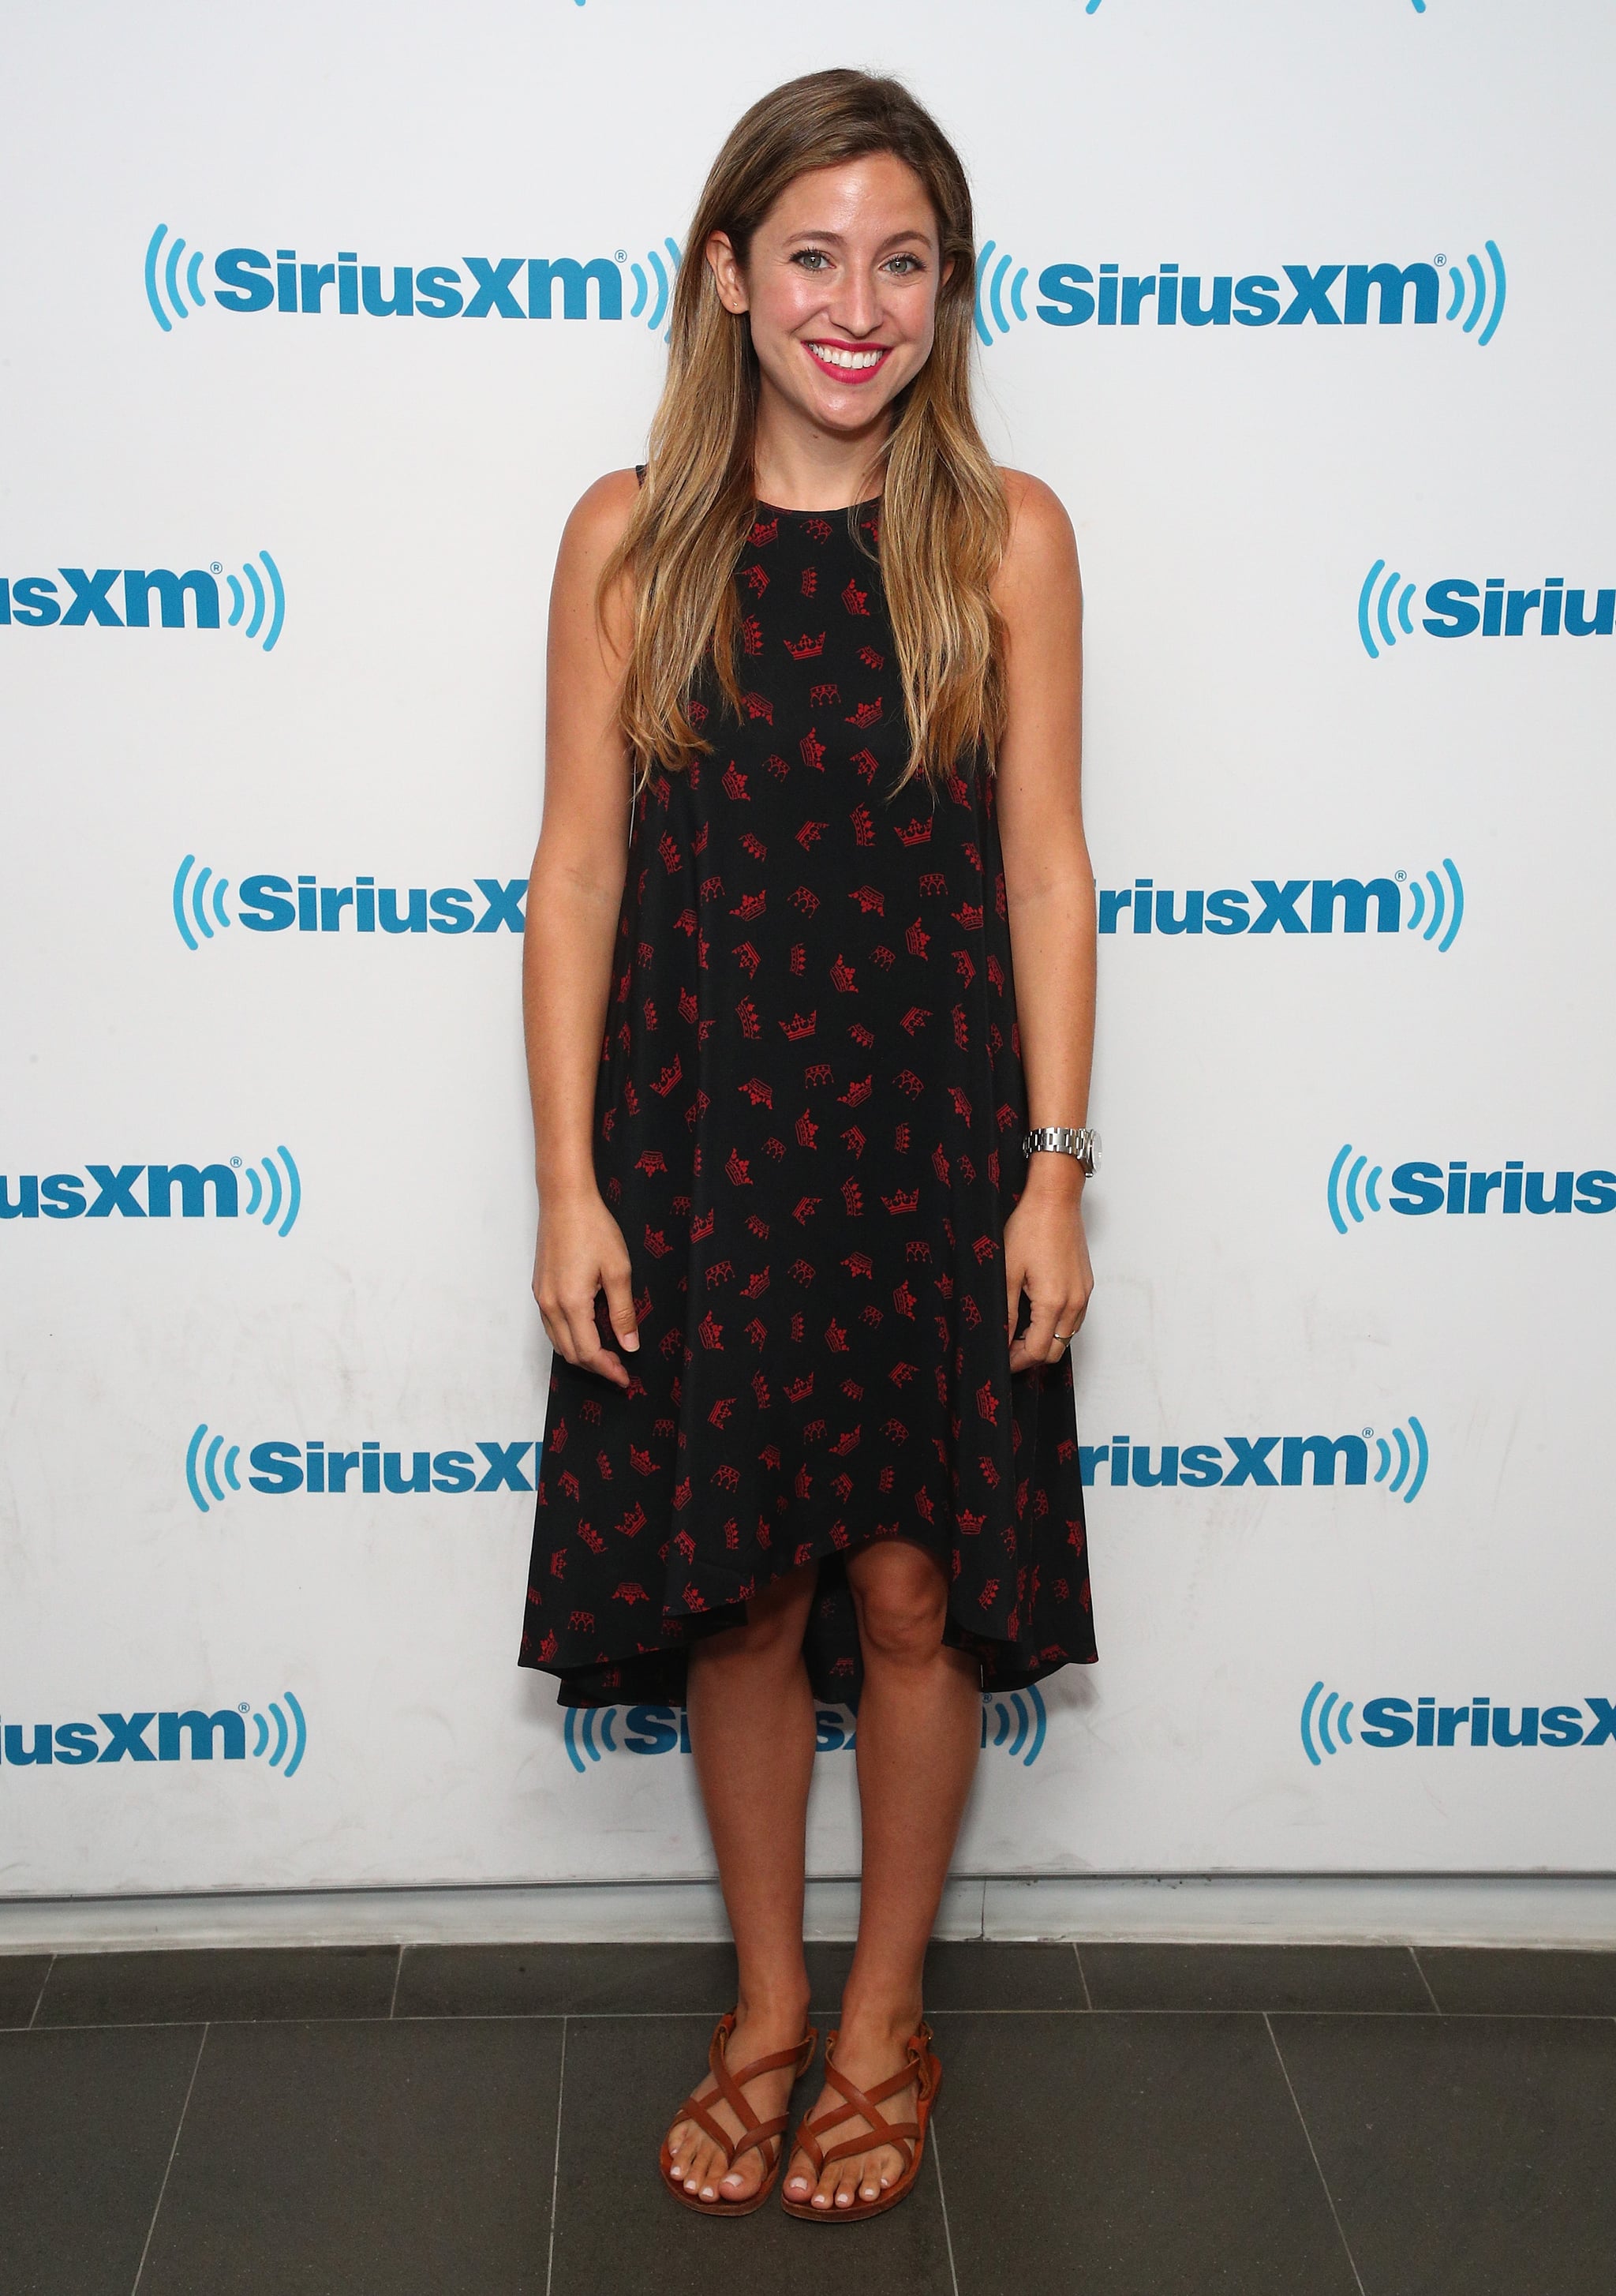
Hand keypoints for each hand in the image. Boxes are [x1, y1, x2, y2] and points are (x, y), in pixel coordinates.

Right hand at [532, 1188, 639, 1388]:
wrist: (565, 1200)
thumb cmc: (593, 1228)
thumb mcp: (618, 1270)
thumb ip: (623, 1312)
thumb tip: (630, 1345)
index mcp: (571, 1303)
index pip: (589, 1352)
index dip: (608, 1369)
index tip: (625, 1378)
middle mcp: (550, 1305)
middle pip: (570, 1353)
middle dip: (595, 1367)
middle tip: (620, 1369)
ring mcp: (541, 1297)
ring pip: (558, 1342)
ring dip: (581, 1354)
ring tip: (607, 1355)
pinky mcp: (539, 1288)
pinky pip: (551, 1326)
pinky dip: (569, 1338)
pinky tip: (587, 1333)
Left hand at [1003, 1172, 1092, 1372]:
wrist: (1055, 1199)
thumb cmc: (1030, 1227)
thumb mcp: (1008, 1273)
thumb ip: (1007, 1312)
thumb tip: (1002, 1339)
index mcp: (1054, 1302)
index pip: (1038, 1351)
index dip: (1017, 1361)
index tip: (1001, 1358)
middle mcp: (1075, 1302)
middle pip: (1056, 1350)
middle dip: (1031, 1356)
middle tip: (1008, 1349)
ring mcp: (1084, 1294)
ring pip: (1068, 1336)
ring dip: (1045, 1341)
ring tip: (1019, 1333)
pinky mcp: (1086, 1284)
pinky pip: (1075, 1319)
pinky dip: (1057, 1326)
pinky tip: (1037, 1315)